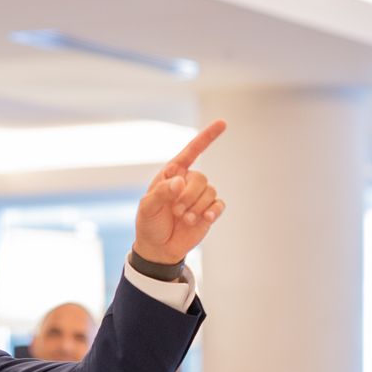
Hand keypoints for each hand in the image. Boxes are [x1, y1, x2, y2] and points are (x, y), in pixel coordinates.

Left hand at [133, 120, 227, 266]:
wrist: (159, 248)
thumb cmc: (149, 223)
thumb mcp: (148, 207)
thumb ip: (162, 193)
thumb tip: (180, 182)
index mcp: (172, 174)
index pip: (191, 152)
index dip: (207, 137)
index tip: (222, 123)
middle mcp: (188, 182)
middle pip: (200, 178)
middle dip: (189, 195)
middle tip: (177, 211)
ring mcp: (199, 197)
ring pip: (210, 191)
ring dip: (197, 206)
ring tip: (185, 219)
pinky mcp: (209, 211)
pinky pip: (219, 204)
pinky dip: (213, 210)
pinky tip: (204, 218)